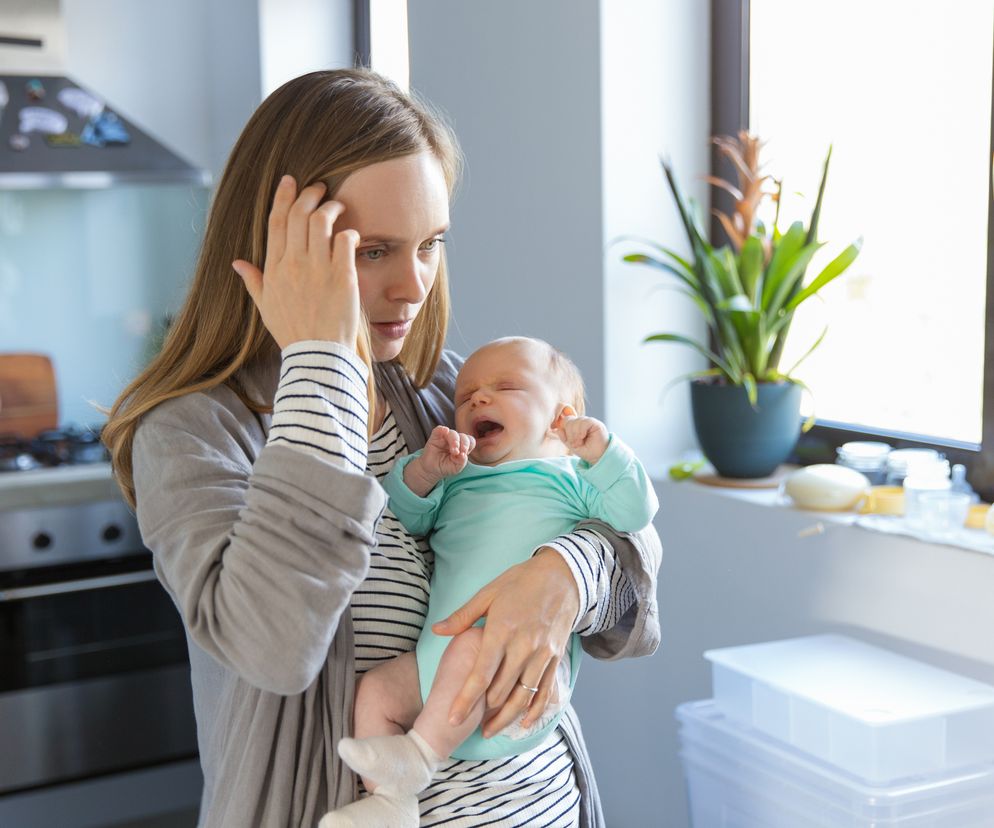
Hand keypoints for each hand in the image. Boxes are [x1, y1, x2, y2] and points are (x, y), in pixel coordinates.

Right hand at [231, 175, 361, 350]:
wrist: (318, 355)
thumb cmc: (293, 332)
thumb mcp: (266, 307)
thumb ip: (253, 281)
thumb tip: (237, 263)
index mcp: (274, 269)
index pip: (276, 223)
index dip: (283, 197)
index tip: (290, 180)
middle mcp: (294, 265)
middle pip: (299, 215)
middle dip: (310, 194)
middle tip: (320, 188)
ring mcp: (318, 270)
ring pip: (321, 222)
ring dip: (331, 207)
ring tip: (338, 206)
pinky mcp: (342, 277)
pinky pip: (345, 241)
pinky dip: (349, 231)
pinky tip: (352, 233)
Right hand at [404, 426, 475, 495]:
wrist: (431, 470)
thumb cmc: (445, 467)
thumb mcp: (455, 468)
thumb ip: (461, 462)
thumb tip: (464, 455)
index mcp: (462, 446)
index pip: (470, 441)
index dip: (469, 446)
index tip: (464, 454)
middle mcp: (455, 440)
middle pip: (463, 436)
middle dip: (463, 444)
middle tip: (458, 453)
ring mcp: (445, 437)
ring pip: (453, 433)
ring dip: (454, 441)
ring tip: (454, 451)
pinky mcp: (435, 436)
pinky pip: (439, 429)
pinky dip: (442, 429)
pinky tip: (445, 431)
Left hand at [432, 548, 578, 735]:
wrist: (563, 576)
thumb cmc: (521, 581)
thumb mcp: (489, 592)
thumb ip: (463, 616)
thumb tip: (437, 630)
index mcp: (501, 631)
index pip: (480, 675)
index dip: (465, 700)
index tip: (452, 718)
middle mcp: (523, 647)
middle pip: (500, 692)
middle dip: (481, 712)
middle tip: (466, 725)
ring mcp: (542, 655)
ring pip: (522, 697)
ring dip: (505, 718)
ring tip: (489, 731)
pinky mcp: (555, 658)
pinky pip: (545, 692)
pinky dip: (534, 711)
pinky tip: (523, 723)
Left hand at [555, 415, 608, 463]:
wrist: (598, 456)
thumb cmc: (586, 450)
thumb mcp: (571, 445)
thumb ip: (564, 437)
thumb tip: (558, 429)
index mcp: (575, 425)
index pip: (565, 420)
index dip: (564, 429)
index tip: (568, 440)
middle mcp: (581, 422)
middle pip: (568, 420)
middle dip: (569, 434)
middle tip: (575, 444)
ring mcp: (588, 421)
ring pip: (575, 421)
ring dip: (575, 435)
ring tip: (579, 442)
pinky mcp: (595, 423)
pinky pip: (584, 422)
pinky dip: (581, 431)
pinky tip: (583, 437)